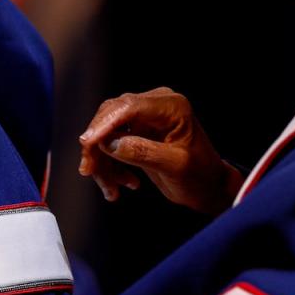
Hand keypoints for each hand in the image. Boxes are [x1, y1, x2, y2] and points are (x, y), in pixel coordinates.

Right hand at [77, 87, 242, 214]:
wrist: (207, 187)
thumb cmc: (199, 176)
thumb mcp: (174, 166)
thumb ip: (144, 152)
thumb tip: (110, 144)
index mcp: (171, 106)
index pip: (128, 107)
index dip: (104, 123)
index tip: (87, 143)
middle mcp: (155, 105)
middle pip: (110, 116)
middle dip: (97, 146)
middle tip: (89, 171)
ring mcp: (144, 116)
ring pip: (105, 131)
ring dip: (102, 161)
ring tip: (112, 189)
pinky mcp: (135, 129)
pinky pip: (109, 142)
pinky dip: (109, 164)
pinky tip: (122, 184)